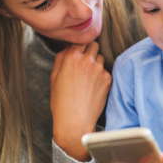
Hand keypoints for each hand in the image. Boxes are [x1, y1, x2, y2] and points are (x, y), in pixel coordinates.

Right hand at [50, 42, 111, 160]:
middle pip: (94, 45)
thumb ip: (61, 58)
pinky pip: (105, 71)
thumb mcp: (54, 77)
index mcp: (71, 57)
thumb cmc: (61, 101)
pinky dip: (101, 76)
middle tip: (84, 63)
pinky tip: (93, 88)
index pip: (80, 40)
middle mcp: (87, 60)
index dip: (79, 46)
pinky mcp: (107, 79)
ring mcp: (99, 69)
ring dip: (96, 63)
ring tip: (88, 79)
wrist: (75, 122)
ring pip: (101, 58)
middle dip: (90, 51)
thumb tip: (69, 47)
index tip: (79, 52)